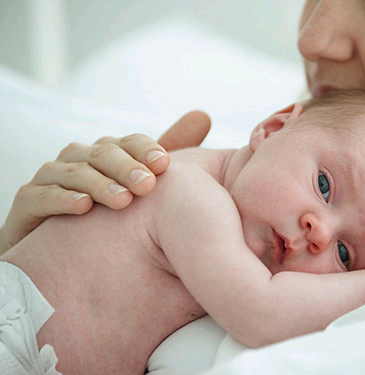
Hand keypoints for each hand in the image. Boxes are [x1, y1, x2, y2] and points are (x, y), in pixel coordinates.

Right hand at [0, 111, 210, 251]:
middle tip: (147, 185)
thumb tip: (203, 115)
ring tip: (122, 201)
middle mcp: (80, 160)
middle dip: (126, 167)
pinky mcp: (27, 203)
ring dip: (99, 184)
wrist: (61, 259)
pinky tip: (83, 208)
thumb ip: (171, 153)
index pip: (128, 143)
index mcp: (109, 155)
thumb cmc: (109, 218)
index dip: (145, 149)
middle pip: (102, 153)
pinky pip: (41, 195)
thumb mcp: (142, 184)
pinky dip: (61, 199)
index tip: (164, 165)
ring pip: (74, 172)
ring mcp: (51, 179)